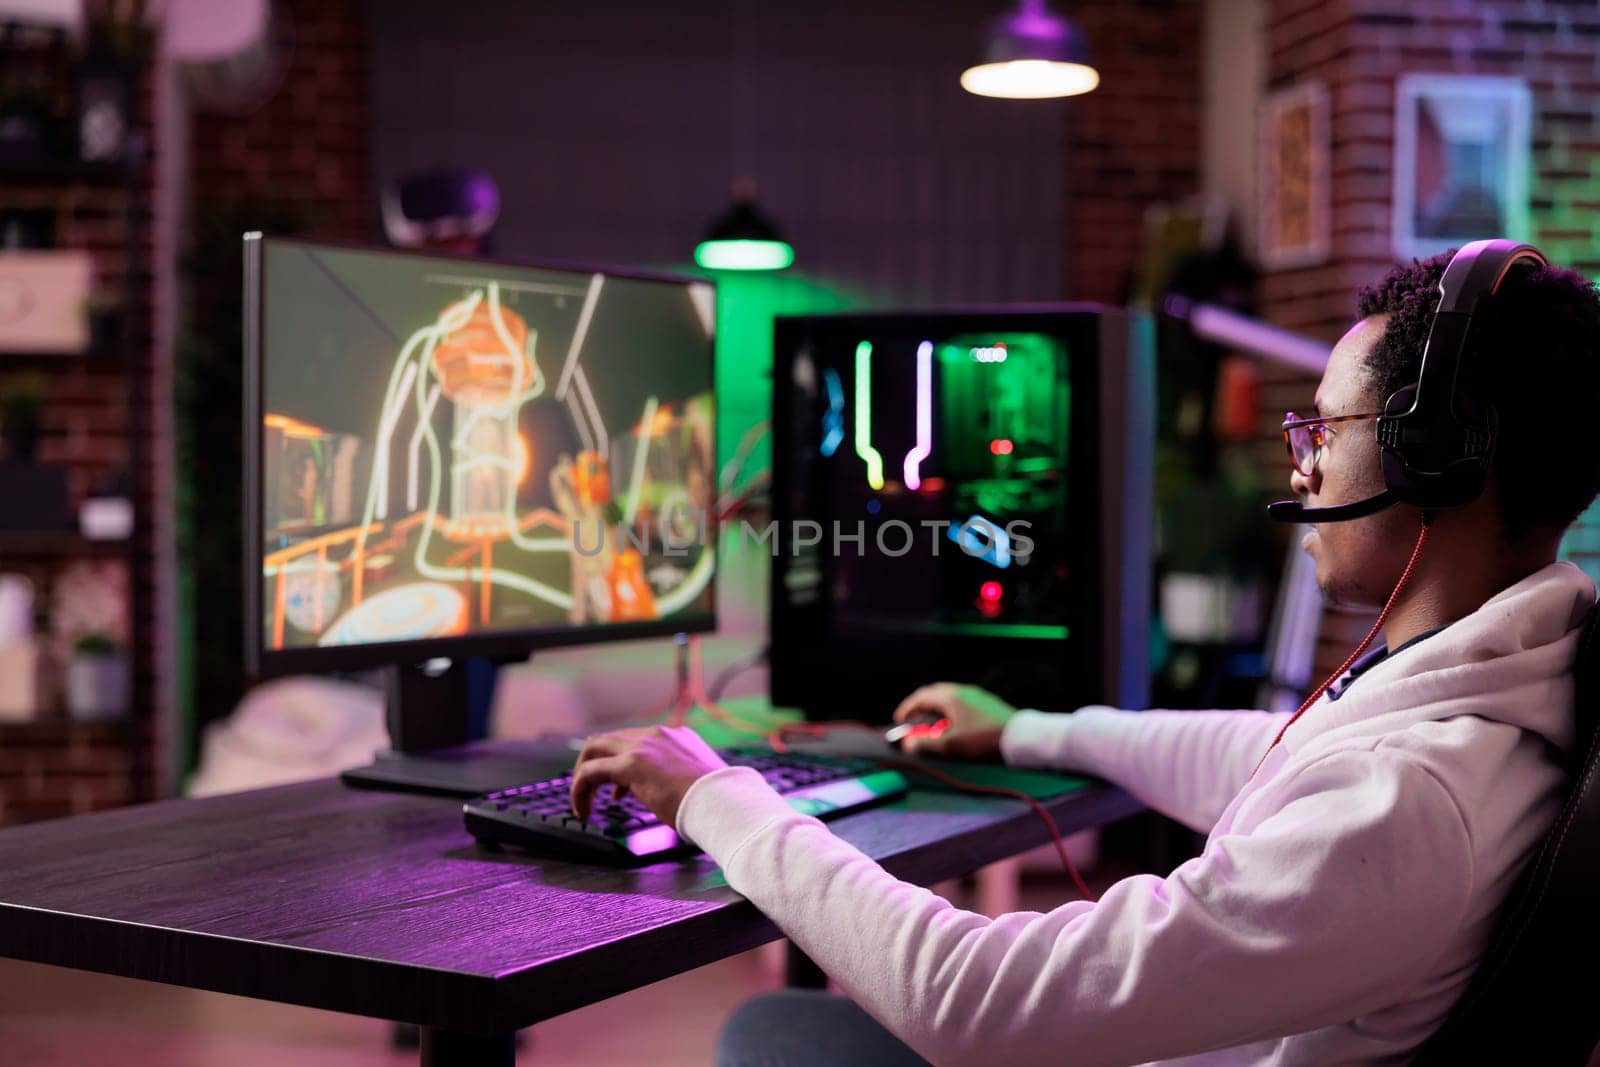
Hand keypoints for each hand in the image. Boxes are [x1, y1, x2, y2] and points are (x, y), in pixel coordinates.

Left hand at [570, 725, 727, 827]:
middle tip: (592, 790)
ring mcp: (644, 745)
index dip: (620, 763)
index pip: (634, 740)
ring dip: (584, 774)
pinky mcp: (631, 763)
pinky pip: (591, 771)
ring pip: (595, 748)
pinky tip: (583, 809)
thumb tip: (660, 790)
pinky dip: (580, 788)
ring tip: (584, 802)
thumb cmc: (715, 800)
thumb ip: (675, 776)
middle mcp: (657, 734)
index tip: (619, 790)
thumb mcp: (694, 780)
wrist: (723, 803)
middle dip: (594, 763)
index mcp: (676, 736)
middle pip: (609, 739)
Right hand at [891, 682, 1016, 759]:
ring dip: (935, 707)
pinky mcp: (986, 702)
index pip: (921, 696)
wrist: (1020, 737)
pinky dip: (949, 710)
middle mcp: (962, 691)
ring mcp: (976, 695)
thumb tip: (907, 744)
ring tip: (931, 724)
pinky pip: (960, 701)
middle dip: (920, 705)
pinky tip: (953, 724)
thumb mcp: (951, 745)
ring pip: (948, 696)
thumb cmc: (983, 739)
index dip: (907, 707)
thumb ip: (926, 744)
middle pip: (934, 692)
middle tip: (912, 719)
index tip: (898, 719)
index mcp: (951, 698)